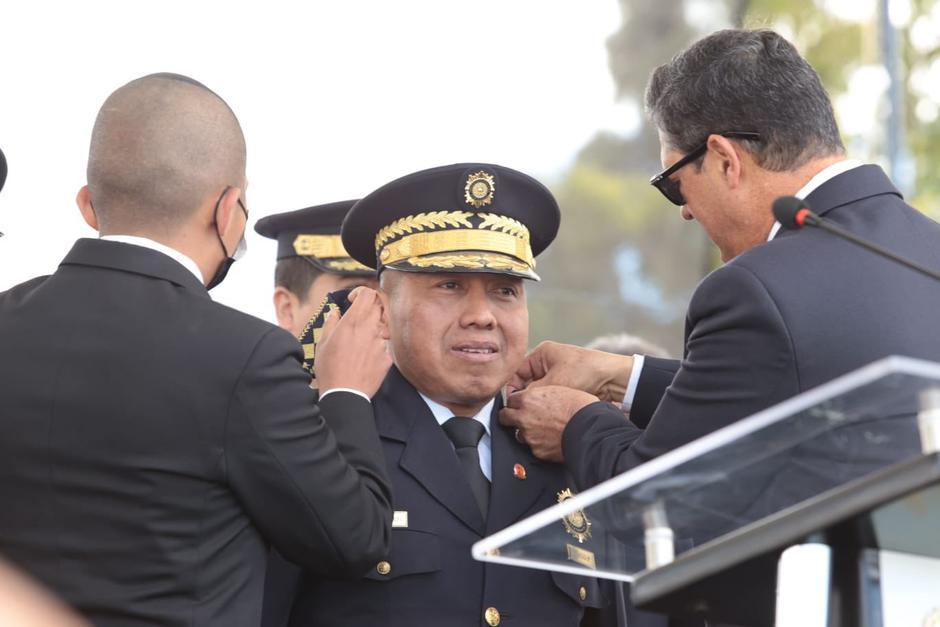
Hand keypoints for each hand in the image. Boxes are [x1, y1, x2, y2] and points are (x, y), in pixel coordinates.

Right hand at [314, 287, 391, 397]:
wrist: (345, 394)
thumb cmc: (330, 369)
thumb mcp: (322, 343)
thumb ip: (331, 323)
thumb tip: (335, 312)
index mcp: (352, 321)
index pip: (368, 293)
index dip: (361, 292)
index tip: (353, 300)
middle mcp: (370, 328)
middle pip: (379, 305)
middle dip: (369, 307)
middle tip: (358, 317)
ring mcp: (381, 342)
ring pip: (384, 325)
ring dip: (374, 327)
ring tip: (361, 340)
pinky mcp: (388, 356)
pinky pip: (386, 344)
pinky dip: (377, 345)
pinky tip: (366, 356)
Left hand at [499, 385, 598, 461]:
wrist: (590, 428)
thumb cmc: (580, 408)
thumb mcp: (558, 390)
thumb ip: (540, 395)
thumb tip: (535, 398)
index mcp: (528, 399)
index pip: (509, 400)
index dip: (515, 403)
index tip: (518, 405)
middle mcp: (524, 417)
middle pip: (504, 417)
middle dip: (509, 417)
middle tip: (517, 418)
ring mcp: (529, 435)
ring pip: (518, 434)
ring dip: (525, 432)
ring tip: (540, 431)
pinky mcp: (536, 450)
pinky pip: (532, 447)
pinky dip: (538, 445)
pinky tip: (549, 441)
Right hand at [508, 341, 633, 402]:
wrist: (614, 378)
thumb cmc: (585, 373)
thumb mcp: (554, 383)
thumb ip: (532, 393)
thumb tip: (516, 403)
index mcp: (541, 353)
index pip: (518, 372)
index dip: (513, 389)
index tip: (512, 405)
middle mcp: (547, 362)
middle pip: (527, 382)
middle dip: (526, 397)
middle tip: (525, 412)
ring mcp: (557, 373)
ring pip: (539, 391)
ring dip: (539, 402)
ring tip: (538, 413)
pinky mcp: (566, 384)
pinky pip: (550, 395)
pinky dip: (549, 403)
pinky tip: (549, 413)